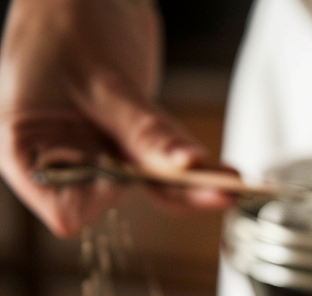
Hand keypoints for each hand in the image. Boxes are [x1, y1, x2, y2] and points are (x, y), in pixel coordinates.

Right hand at [0, 0, 232, 236]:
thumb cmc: (67, 18)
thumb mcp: (103, 81)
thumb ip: (142, 131)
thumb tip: (183, 168)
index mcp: (29, 147)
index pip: (66, 207)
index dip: (100, 198)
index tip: (126, 177)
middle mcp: (66, 156)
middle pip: (118, 199)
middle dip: (166, 195)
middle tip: (216, 194)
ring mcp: (100, 151)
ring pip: (150, 184)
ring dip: (194, 187)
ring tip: (230, 186)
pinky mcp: (131, 143)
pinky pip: (166, 165)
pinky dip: (197, 168)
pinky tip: (225, 172)